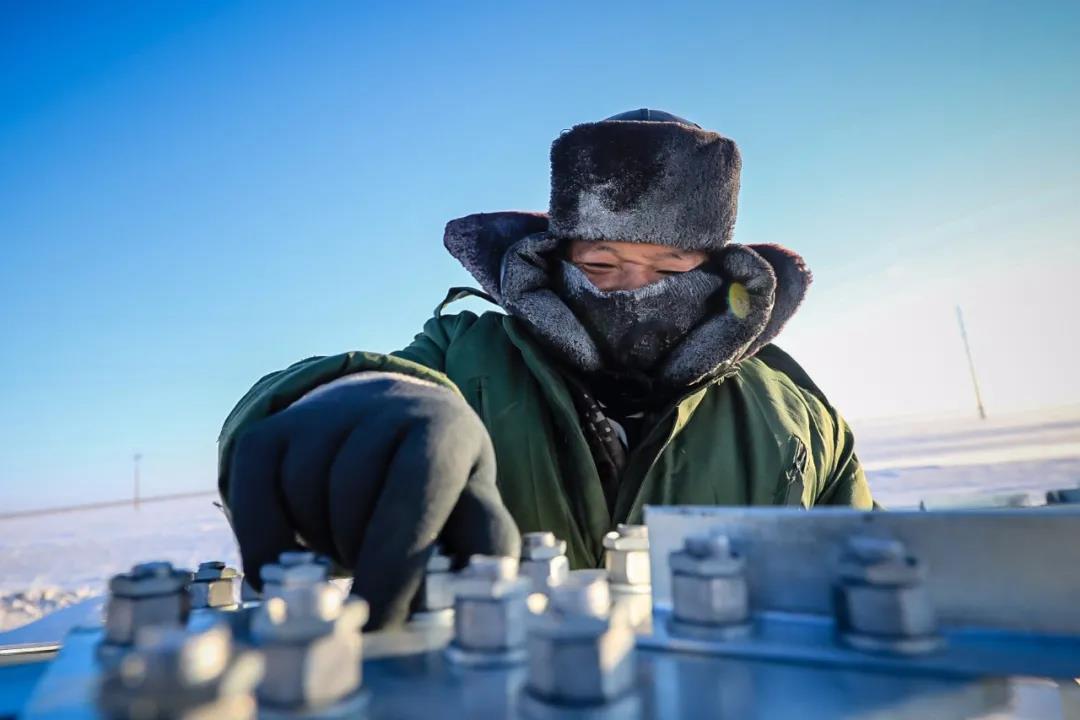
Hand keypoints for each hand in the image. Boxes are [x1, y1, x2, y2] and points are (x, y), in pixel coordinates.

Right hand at [227, 373, 519, 628]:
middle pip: (356, 501)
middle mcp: (381, 405)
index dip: (396, 563)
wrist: (384, 415)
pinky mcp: (268, 433)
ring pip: (308, 501)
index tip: (383, 618)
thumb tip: (487, 580)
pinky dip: (267, 544)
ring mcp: (319, 415)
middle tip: (373, 589)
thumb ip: (484, 539)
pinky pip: (253, 501)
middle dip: (362, 557)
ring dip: (325, 544)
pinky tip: (291, 563)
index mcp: (442, 427)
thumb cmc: (438, 477)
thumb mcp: (472, 499)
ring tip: (352, 545)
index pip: (416, 493)